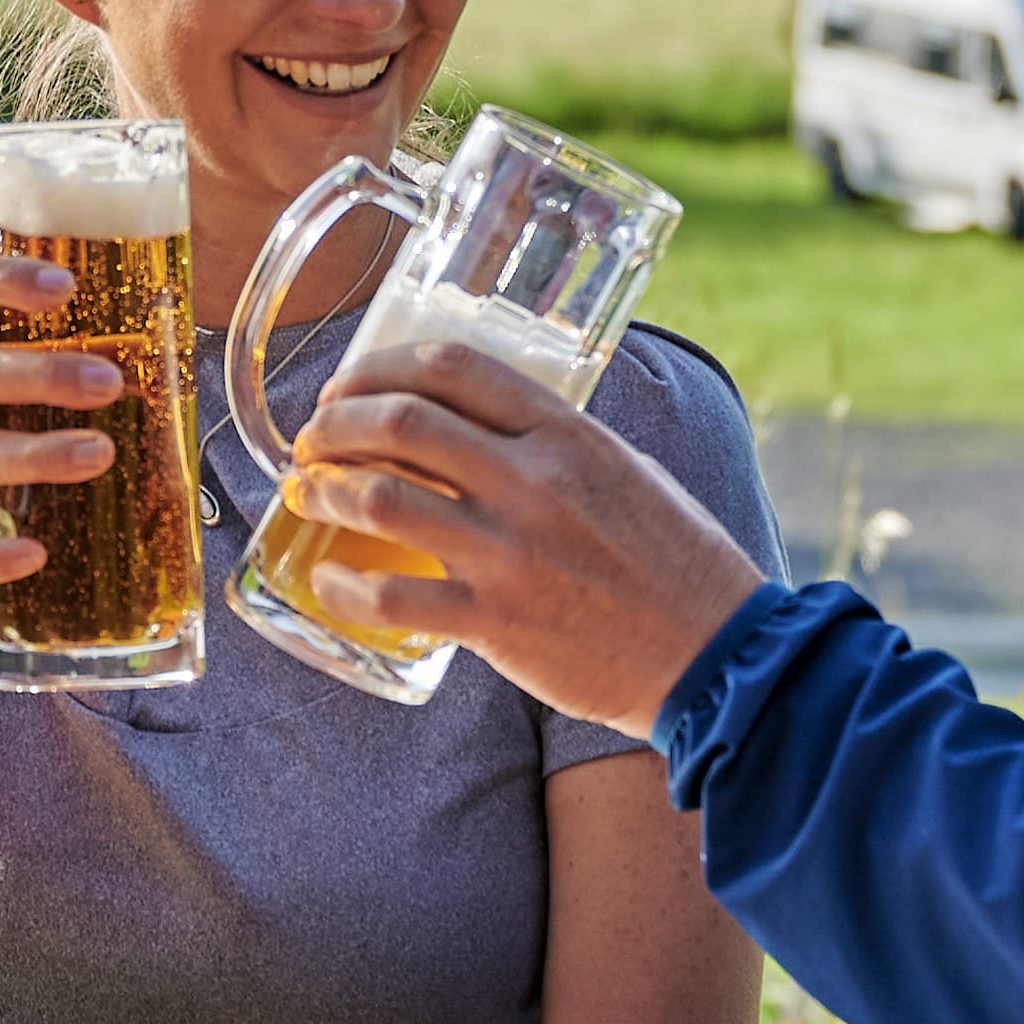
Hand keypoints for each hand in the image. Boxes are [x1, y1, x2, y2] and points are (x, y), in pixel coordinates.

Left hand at [282, 344, 770, 730]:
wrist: (714, 657)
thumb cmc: (678, 562)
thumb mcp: (626, 469)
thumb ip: (556, 443)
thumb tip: (484, 424)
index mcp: (568, 434)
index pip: (454, 367)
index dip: (383, 365)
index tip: (353, 382)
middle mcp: (534, 482)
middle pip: (402, 421)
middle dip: (337, 420)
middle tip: (314, 436)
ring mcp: (511, 553)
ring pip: (382, 497)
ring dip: (326, 488)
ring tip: (309, 491)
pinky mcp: (496, 623)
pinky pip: (392, 596)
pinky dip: (344, 582)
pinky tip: (329, 577)